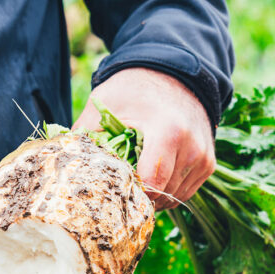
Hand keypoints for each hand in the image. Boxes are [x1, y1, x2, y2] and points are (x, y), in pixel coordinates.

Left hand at [72, 67, 215, 209]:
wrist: (173, 75)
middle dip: (137, 195)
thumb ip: (85, 137)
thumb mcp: (104, 105)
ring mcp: (204, 158)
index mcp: (168, 132)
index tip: (111, 184)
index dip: (128, 192)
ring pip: (173, 198)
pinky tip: (151, 174)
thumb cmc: (134, 90)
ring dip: (153, 196)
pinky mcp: (208, 164)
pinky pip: (184, 192)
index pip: (151, 185)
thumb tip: (66, 167)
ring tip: (135, 175)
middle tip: (118, 181)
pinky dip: (166, 190)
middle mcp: (193, 148)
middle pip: (161, 195)